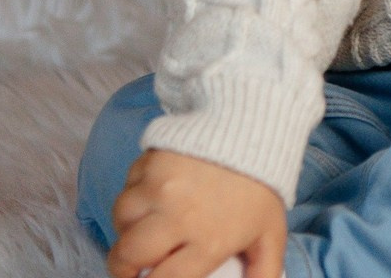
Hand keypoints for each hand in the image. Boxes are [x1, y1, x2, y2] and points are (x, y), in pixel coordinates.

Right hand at [108, 149, 286, 277]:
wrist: (255, 127)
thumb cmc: (261, 186)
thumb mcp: (269, 234)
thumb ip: (264, 273)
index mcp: (208, 241)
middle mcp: (179, 216)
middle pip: (126, 255)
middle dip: (124, 265)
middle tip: (134, 263)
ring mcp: (162, 186)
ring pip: (121, 216)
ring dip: (129, 224)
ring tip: (148, 223)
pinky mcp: (153, 159)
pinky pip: (128, 184)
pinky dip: (135, 191)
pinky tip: (156, 191)